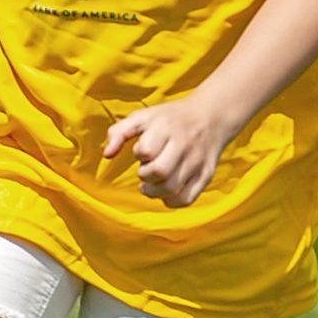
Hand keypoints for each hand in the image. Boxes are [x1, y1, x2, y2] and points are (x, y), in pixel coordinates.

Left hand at [102, 94, 238, 207]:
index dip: (139, 154)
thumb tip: (107, 155)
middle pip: (160, 172)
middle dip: (145, 176)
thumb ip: (119, 132)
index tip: (143, 151)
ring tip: (152, 183)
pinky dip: (171, 201)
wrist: (210, 116)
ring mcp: (197, 161)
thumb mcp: (142, 117)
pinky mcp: (206, 174)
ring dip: (154, 192)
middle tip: (146, 170)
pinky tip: (166, 192)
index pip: (146, 150)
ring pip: (172, 189)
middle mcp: (184, 144)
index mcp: (166, 127)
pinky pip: (186, 199)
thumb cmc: (168, 119)